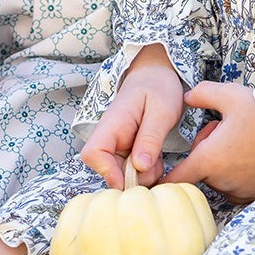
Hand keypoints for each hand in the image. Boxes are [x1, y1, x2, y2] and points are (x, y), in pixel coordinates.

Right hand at [80, 45, 184, 188]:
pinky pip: (133, 170)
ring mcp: (118, 145)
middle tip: (157, 165)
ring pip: (122, 174)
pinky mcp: (127, 150)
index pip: (93, 153)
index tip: (129, 178)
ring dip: (143, 175)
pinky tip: (157, 158)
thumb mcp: (161, 111)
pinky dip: (147, 171)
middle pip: (109, 170)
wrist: (157, 75)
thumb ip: (150, 138)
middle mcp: (110, 137)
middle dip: (133, 177)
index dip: (107, 171)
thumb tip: (140, 167)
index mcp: (113, 123)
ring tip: (159, 157)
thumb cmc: (158, 87)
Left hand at [164, 82, 254, 203]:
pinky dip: (235, 174)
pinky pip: (236, 187)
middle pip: (199, 174)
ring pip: (218, 180)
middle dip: (203, 154)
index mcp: (210, 159)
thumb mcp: (228, 94)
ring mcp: (241, 190)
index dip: (166, 177)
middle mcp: (223, 181)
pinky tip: (249, 153)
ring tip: (238, 140)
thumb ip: (200, 94)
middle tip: (219, 130)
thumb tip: (185, 98)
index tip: (160, 173)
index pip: (176, 179)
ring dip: (220, 165)